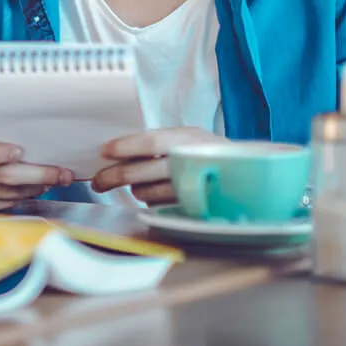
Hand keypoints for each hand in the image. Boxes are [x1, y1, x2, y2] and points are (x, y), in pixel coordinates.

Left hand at [92, 127, 224, 203]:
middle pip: (141, 171)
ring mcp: (192, 187)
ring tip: (136, 185)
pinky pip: (159, 206)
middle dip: (113, 177)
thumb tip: (117, 152)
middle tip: (98, 181)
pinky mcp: (193, 207)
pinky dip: (152, 200)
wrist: (248, 175)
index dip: (124, 147)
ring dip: (135, 190)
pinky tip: (155, 193)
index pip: (150, 142)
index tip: (104, 152)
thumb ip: (158, 143)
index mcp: (186, 139)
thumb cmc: (207, 153)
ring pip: (147, 193)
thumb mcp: (187, 138)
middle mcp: (190, 162)